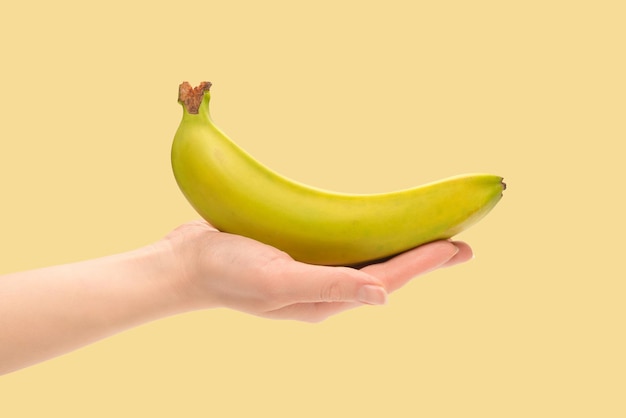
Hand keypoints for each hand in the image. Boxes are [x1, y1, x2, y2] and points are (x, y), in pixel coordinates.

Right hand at [163, 220, 472, 321]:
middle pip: (386, 273)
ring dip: (402, 250)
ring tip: (429, 240)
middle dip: (424, 260)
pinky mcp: (299, 257)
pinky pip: (345, 250)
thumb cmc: (225, 271)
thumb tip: (383, 299)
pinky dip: (370, 241)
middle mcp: (324, 290)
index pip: (387, 280)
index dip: (424, 263)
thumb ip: (328, 287)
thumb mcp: (275, 280)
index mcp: (323, 300)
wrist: (185, 263)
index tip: (458, 246)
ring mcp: (311, 274)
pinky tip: (374, 234)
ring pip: (369, 261)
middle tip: (460, 246)